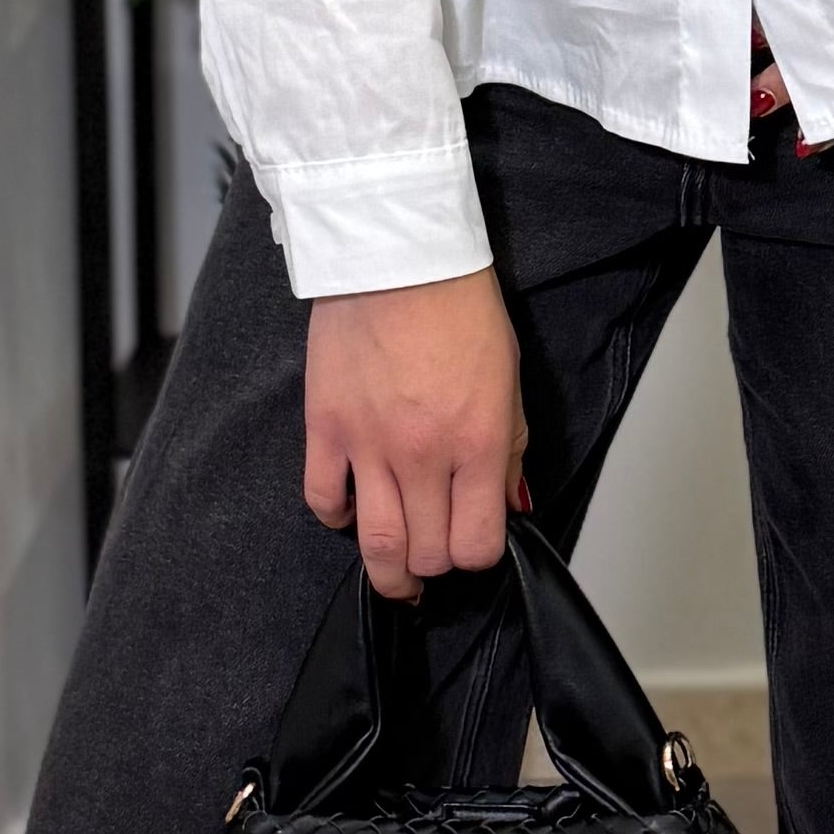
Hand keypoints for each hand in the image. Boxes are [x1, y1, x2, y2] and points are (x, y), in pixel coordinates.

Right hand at [303, 266, 527, 596]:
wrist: (399, 256)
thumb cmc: (459, 308)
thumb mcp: (508, 380)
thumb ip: (511, 450)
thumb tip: (509, 504)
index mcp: (479, 442)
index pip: (477, 544)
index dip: (478, 555)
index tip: (475, 542)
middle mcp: (424, 454)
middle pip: (427, 553)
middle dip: (436, 566)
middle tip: (436, 557)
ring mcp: (370, 445)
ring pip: (376, 545)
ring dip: (388, 572)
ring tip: (396, 577)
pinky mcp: (326, 427)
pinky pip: (323, 500)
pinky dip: (337, 517)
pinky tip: (351, 510)